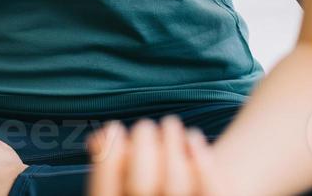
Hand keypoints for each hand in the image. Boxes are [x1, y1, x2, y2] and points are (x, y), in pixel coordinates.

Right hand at [87, 115, 230, 195]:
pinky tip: (193, 137)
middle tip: (144, 125)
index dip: (106, 158)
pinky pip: (211, 193)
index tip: (114, 127)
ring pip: (175, 187)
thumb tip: (100, 137)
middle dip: (141, 148)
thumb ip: (112, 166)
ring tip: (170, 122)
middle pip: (140, 188)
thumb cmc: (152, 188)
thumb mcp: (127, 182)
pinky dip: (203, 163)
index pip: (103, 193)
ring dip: (171, 146)